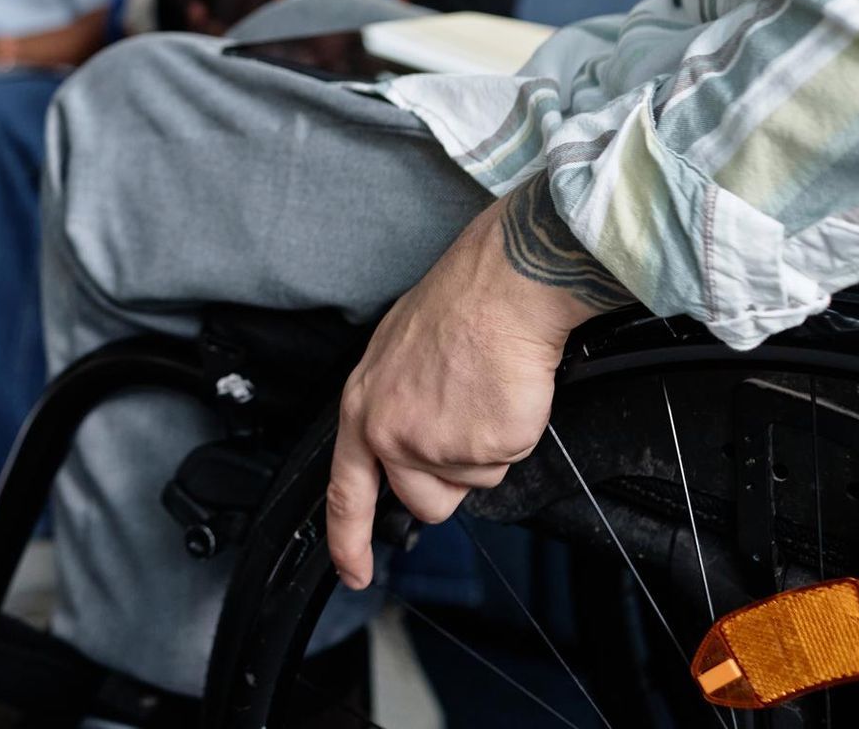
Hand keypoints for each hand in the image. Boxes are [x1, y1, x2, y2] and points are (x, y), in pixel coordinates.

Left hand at [326, 196, 595, 588]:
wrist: (500, 288)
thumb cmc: (458, 310)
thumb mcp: (396, 360)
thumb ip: (393, 412)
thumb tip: (407, 444)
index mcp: (364, 408)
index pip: (345, 491)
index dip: (347, 539)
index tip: (353, 570)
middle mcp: (391, 433)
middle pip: (423, 501)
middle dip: (449, 478)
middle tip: (463, 419)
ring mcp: (433, 446)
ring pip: (470, 485)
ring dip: (484, 452)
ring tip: (483, 396)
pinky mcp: (480, 450)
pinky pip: (506, 463)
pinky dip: (513, 434)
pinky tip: (504, 394)